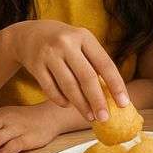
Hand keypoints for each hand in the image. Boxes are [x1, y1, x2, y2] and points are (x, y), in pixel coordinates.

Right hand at [7, 20, 128, 122]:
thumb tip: (112, 94)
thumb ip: (94, 62)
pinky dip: (61, 100)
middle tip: (105, 118)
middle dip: (97, 101)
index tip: (124, 103)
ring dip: (81, 105)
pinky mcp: (35, 65)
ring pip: (68, 86)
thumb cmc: (64, 43)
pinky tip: (68, 105)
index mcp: (84, 36)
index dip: (116, 84)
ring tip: (90, 117)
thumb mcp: (81, 43)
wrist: (29, 34)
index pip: (105, 63)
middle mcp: (66, 43)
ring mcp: (49, 54)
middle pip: (87, 77)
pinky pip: (51, 89)